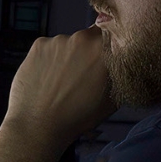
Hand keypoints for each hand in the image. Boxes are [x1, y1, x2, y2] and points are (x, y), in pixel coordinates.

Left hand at [3, 26, 116, 152]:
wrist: (39, 125)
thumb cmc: (78, 117)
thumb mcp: (112, 100)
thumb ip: (119, 75)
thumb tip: (122, 64)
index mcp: (104, 50)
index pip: (112, 35)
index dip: (108, 46)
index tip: (104, 58)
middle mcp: (82, 38)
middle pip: (89, 38)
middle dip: (87, 52)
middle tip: (81, 75)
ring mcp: (58, 39)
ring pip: (67, 43)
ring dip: (67, 56)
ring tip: (60, 81)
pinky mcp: (39, 44)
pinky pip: (49, 47)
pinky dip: (49, 59)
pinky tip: (47, 78)